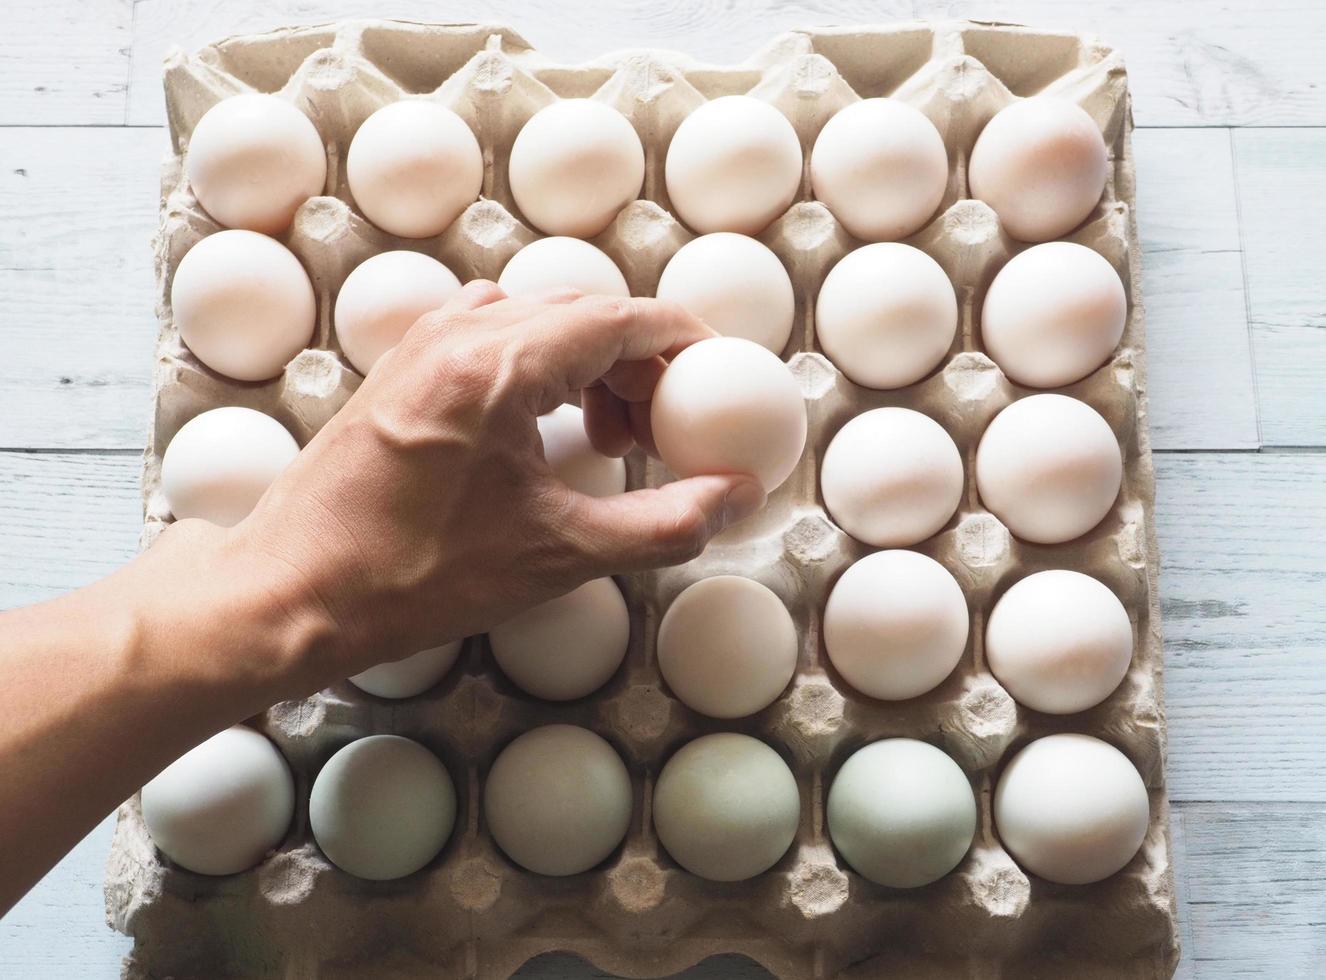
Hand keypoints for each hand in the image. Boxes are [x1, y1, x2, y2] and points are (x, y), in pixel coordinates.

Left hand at [186, 282, 765, 692]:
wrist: (293, 591)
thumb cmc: (410, 576)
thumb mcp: (558, 556)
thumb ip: (665, 524)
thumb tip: (735, 496)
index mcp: (499, 366)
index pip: (622, 318)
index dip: (684, 343)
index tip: (717, 378)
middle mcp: (459, 335)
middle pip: (585, 314)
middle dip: (642, 366)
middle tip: (665, 434)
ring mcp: (424, 344)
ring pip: (541, 321)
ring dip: (592, 367)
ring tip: (609, 442)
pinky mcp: (404, 367)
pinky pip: (496, 337)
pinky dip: (544, 369)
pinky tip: (548, 431)